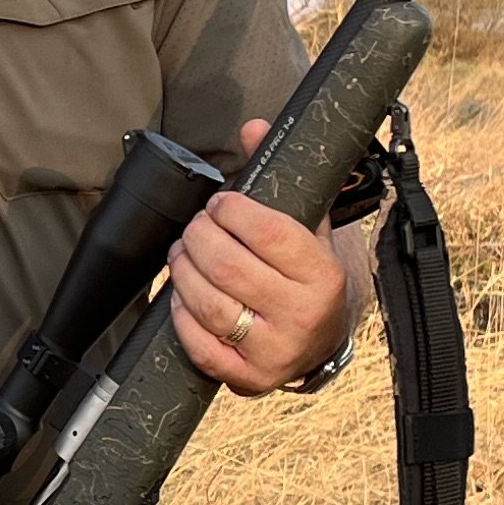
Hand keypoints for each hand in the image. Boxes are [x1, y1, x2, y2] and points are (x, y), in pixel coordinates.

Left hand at [167, 117, 356, 393]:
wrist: (322, 341)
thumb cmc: (307, 276)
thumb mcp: (306, 226)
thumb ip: (279, 176)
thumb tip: (252, 126)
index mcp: (322, 274)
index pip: (266, 232)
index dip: (231, 211)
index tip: (220, 204)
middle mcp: (302, 316)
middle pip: (228, 267)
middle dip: (199, 238)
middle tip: (195, 228)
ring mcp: (275, 352)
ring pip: (209, 304)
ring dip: (183, 271)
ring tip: (183, 254)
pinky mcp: (248, 378)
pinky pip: (200, 345)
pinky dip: (181, 315)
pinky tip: (180, 295)